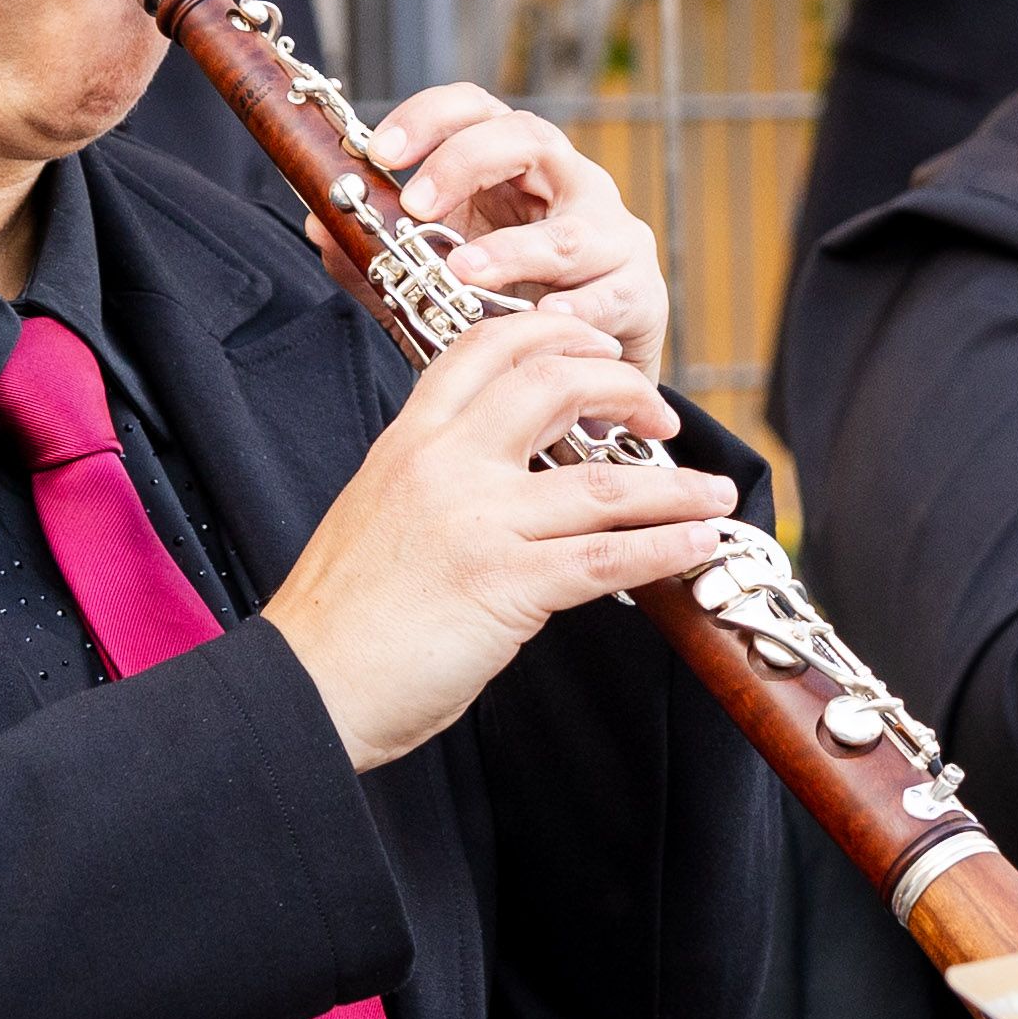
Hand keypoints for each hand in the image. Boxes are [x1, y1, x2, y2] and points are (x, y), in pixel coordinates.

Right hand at [261, 307, 736, 765]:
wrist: (303, 684)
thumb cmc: (339, 619)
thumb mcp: (375, 513)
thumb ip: (435, 483)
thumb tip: (505, 488)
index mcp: (408, 443)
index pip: (484, 348)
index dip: (553, 334)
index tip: (597, 349)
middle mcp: (445, 465)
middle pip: (554, 385)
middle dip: (625, 390)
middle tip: (660, 415)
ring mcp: (478, 522)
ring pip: (603, 482)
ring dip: (675, 486)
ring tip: (714, 494)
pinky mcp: (505, 584)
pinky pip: (606, 558)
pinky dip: (665, 546)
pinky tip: (696, 545)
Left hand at [355, 81, 671, 387]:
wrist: (586, 377)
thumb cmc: (511, 307)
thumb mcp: (435, 279)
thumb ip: (381, 257)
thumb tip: (321, 226)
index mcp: (517, 167)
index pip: (477, 110)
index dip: (430, 117)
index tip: (379, 151)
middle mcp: (571, 186)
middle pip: (530, 138)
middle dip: (468, 162)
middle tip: (417, 204)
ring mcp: (614, 236)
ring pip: (572, 228)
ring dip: (514, 249)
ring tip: (465, 272)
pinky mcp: (642, 293)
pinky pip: (612, 294)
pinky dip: (578, 307)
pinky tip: (543, 316)